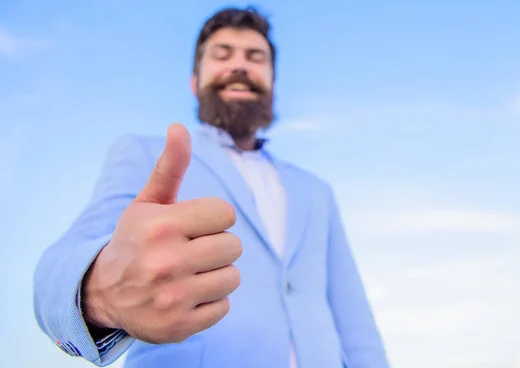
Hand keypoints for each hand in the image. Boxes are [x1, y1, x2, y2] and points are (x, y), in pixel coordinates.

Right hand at [82, 123, 241, 343]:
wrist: (104, 293)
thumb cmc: (135, 240)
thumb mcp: (148, 202)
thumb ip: (170, 167)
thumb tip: (179, 126)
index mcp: (162, 225)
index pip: (226, 214)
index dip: (213, 219)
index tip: (194, 226)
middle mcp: (166, 261)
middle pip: (233, 246)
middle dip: (216, 246)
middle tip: (191, 251)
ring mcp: (173, 297)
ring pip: (233, 277)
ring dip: (216, 274)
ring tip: (190, 274)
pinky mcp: (179, 326)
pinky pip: (224, 306)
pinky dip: (210, 302)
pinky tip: (186, 296)